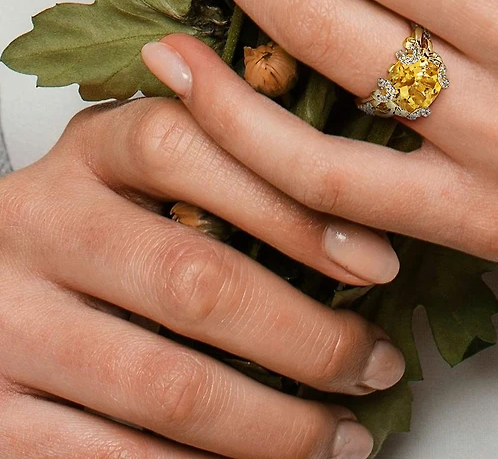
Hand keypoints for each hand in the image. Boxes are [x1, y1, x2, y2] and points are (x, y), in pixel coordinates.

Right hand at [0, 98, 403, 457]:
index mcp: (91, 151)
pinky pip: (113, 458)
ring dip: (276, 426)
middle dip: (311, 339)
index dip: (297, 211)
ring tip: (340, 435)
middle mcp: (40, 225)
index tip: (378, 264)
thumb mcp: (143, 172)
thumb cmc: (95, 225)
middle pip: (198, 283)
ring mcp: (5, 323)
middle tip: (375, 365)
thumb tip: (357, 222)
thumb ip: (224, 161)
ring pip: (169, 387)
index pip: (196, 152)